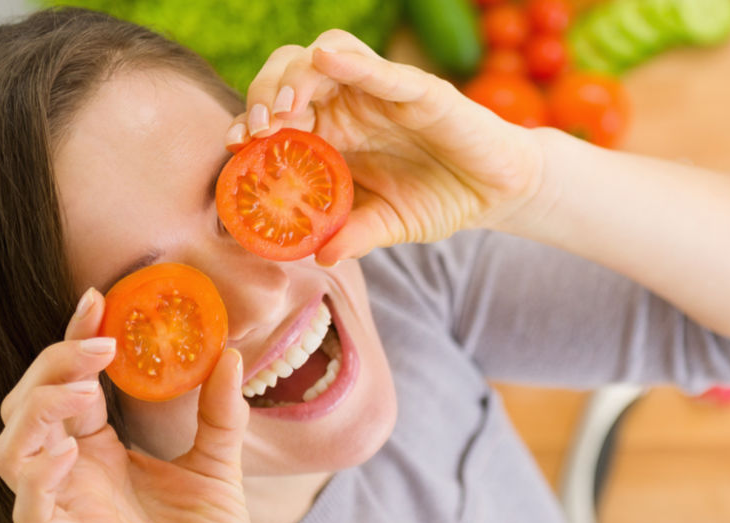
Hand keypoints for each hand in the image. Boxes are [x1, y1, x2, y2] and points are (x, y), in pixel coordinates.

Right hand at [0, 289, 266, 522]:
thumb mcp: (218, 460)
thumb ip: (219, 410)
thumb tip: (230, 352)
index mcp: (97, 450)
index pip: (67, 384)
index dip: (72, 340)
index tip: (98, 300)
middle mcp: (71, 473)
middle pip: (25, 406)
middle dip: (52, 365)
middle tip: (99, 343)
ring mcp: (66, 507)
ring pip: (9, 451)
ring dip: (37, 410)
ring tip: (84, 388)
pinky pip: (29, 508)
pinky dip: (37, 474)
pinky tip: (69, 449)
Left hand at [224, 30, 546, 265]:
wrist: (494, 195)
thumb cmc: (437, 201)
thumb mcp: (387, 226)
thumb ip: (353, 236)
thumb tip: (319, 258)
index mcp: (332, 132)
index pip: (279, 113)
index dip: (251, 123)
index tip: (234, 146)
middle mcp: (349, 103)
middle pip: (291, 75)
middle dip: (265, 94)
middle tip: (256, 129)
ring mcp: (380, 91)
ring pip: (325, 57)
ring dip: (296, 76)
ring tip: (284, 107)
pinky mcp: (417, 90)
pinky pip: (380, 69)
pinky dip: (353, 62)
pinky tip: (329, 62)